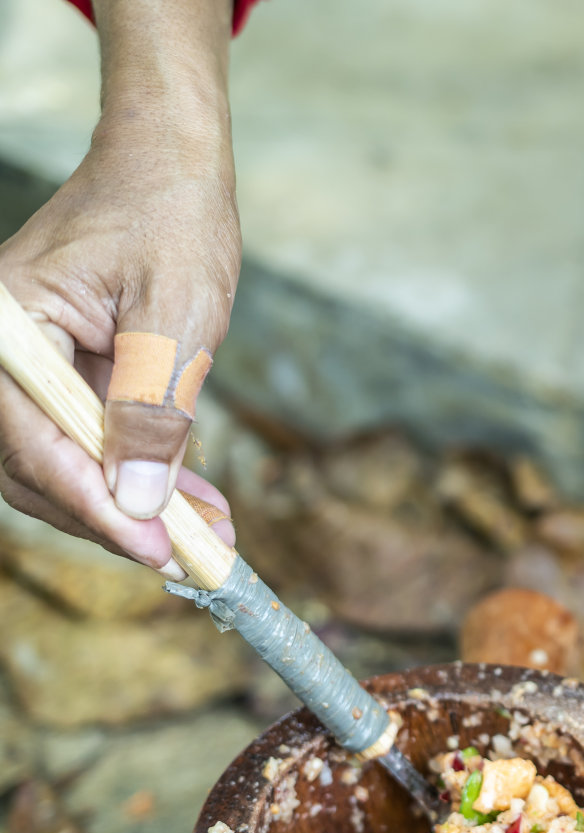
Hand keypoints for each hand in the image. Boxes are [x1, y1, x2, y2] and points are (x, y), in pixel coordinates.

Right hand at [0, 0, 237, 571]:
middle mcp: (0, 349)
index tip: (157, 549)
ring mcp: (25, 364)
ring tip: (207, 537)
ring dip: (132, 507)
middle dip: (114, 518)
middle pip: (35, 467)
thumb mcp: (176, 319)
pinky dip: (138, 475)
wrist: (171, 168)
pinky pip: (88, 439)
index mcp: (6, 326)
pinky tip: (196, 504)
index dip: (96, 506)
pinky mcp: (59, 374)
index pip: (34, 441)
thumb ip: (153, 411)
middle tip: (190, 556)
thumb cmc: (172, 221)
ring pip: (62, 464)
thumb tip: (136, 501)